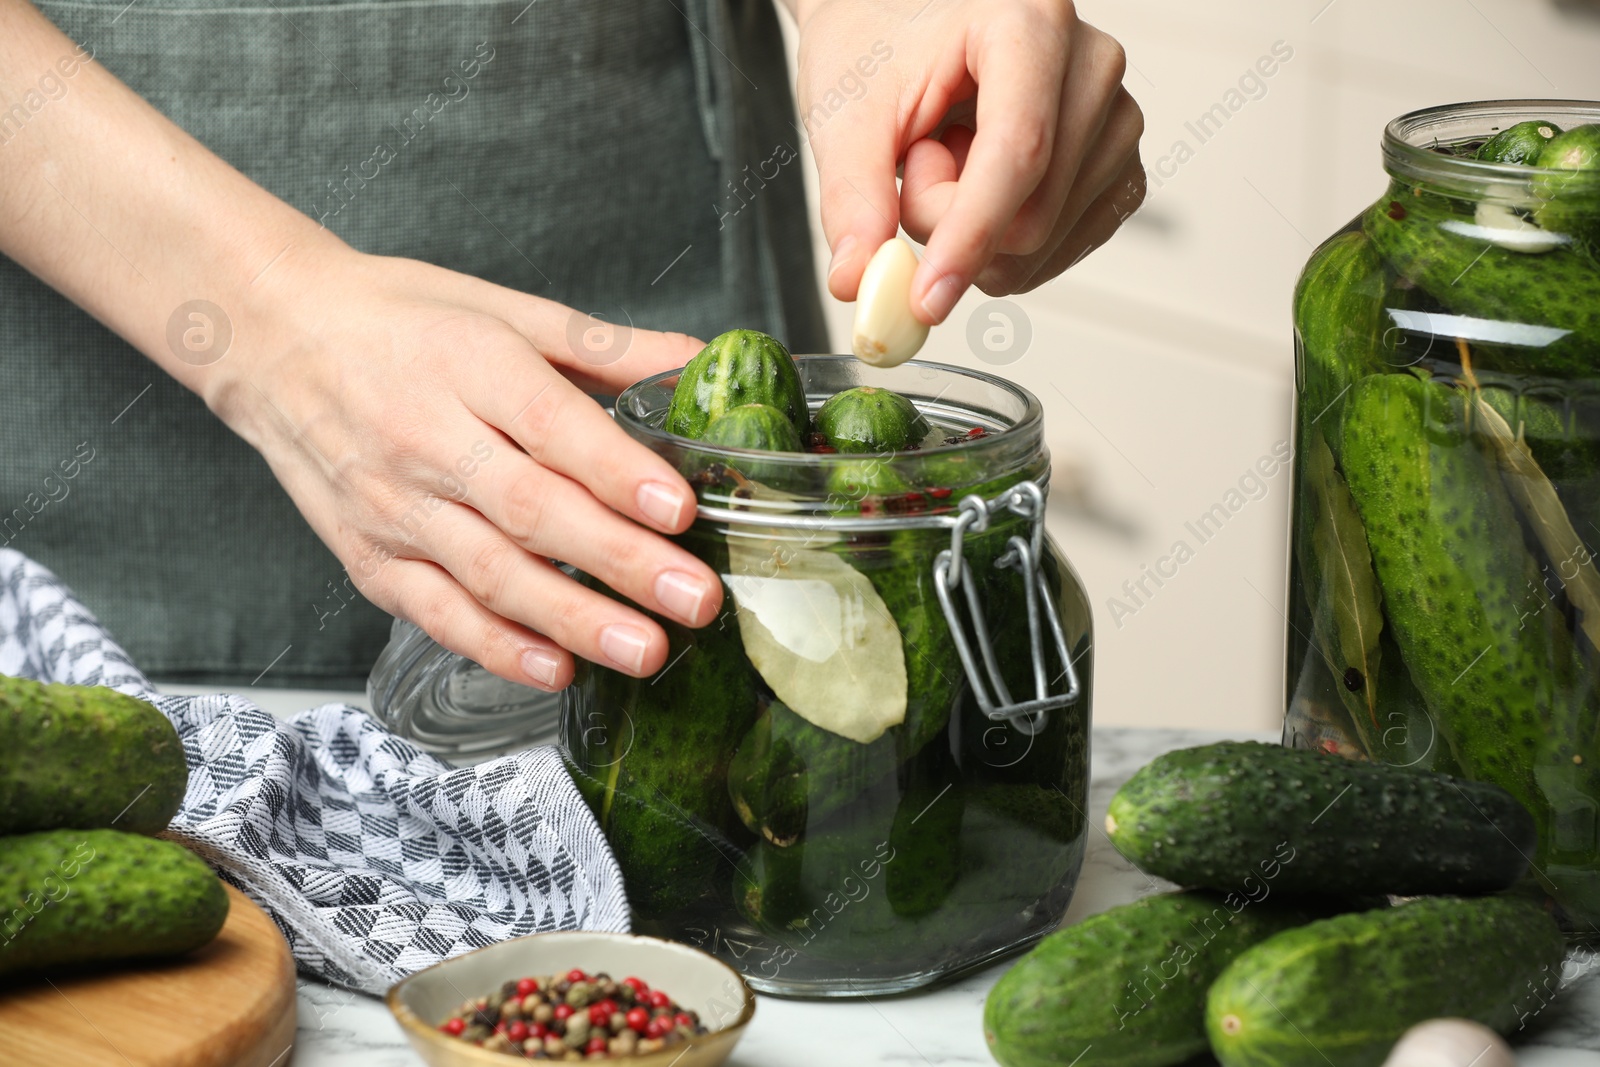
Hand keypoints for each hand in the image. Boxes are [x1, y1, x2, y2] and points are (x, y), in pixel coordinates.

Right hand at [209, 245, 719, 690]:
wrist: (272, 339)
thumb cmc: (402, 321)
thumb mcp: (505, 310)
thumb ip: (606, 349)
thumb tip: (704, 362)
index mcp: (469, 364)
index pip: (551, 426)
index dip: (616, 472)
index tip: (679, 510)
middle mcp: (426, 439)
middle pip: (530, 511)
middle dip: (619, 562)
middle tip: (693, 600)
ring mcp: (391, 506)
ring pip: (489, 574)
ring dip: (572, 620)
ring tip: (645, 650)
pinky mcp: (367, 557)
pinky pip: (435, 612)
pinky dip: (495, 647)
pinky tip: (555, 669)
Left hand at [796, 0, 1145, 322]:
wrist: (902, 29)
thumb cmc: (881, 48)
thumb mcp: (847, 114)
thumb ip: (851, 200)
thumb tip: (859, 281)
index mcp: (1029, 23)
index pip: (1019, 150)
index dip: (970, 234)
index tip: (926, 297)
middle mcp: (1091, 67)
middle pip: (1033, 213)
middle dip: (949, 223)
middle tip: (913, 163)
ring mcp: (1114, 123)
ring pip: (1042, 243)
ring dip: (972, 232)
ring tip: (950, 157)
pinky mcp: (1115, 172)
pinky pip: (1058, 253)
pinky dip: (1002, 245)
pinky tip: (982, 185)